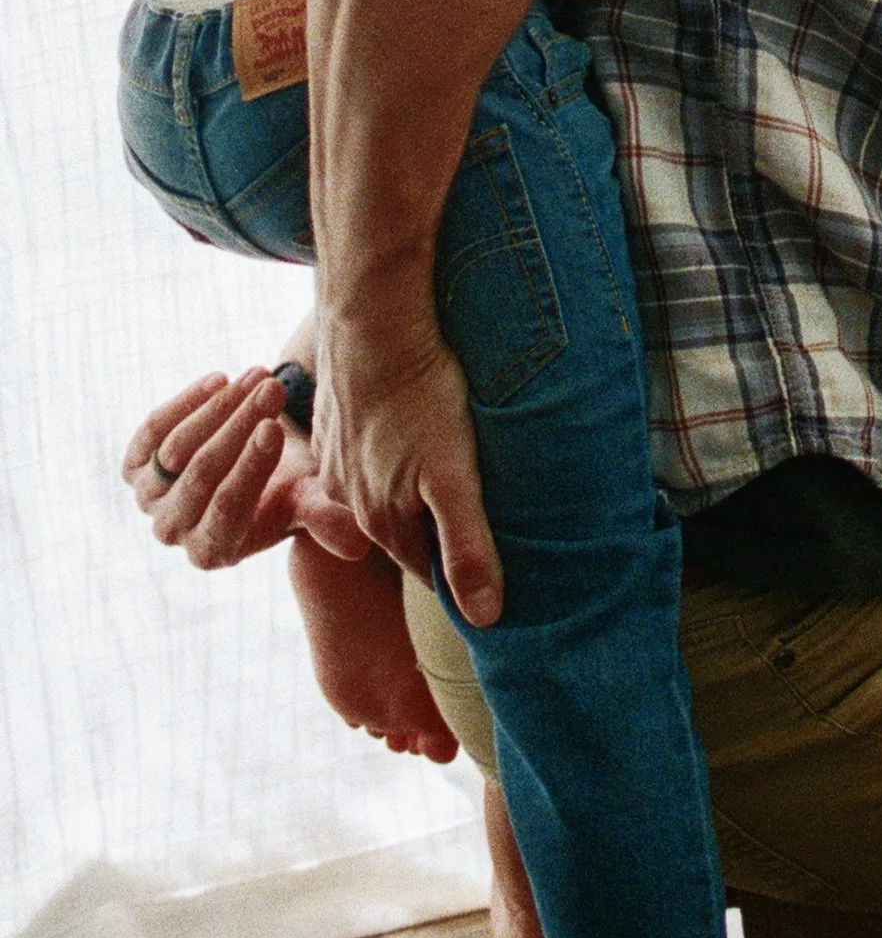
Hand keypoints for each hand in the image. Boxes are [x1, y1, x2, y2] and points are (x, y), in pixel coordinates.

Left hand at [123, 365, 359, 567]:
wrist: (253, 468)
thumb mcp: (306, 501)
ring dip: (219, 407)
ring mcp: (148, 499)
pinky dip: (185, 402)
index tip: (274, 427)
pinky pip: (153, 431)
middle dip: (238, 425)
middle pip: (201, 473)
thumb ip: (324, 520)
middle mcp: (173, 531)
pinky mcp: (134, 467)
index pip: (227, 508)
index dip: (249, 467)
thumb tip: (359, 546)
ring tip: (258, 375)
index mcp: (214, 550)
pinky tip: (220, 379)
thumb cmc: (286, 487)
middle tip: (273, 387)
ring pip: (176, 449)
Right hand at [315, 324, 501, 625]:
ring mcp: (337, 455)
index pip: (425, 568)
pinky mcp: (337, 416)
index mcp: (380, 519)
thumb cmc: (422, 396)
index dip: (458, 574)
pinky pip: (367, 448)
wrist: (374, 320)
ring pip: (382, 487)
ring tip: (447, 471)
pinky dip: (392, 448)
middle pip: (401, 529)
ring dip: (411, 487)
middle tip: (477, 518)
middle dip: (434, 532)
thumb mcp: (456, 477)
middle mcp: (349, 495)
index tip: (490, 575)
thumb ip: (468, 547)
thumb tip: (486, 617)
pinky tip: (412, 430)